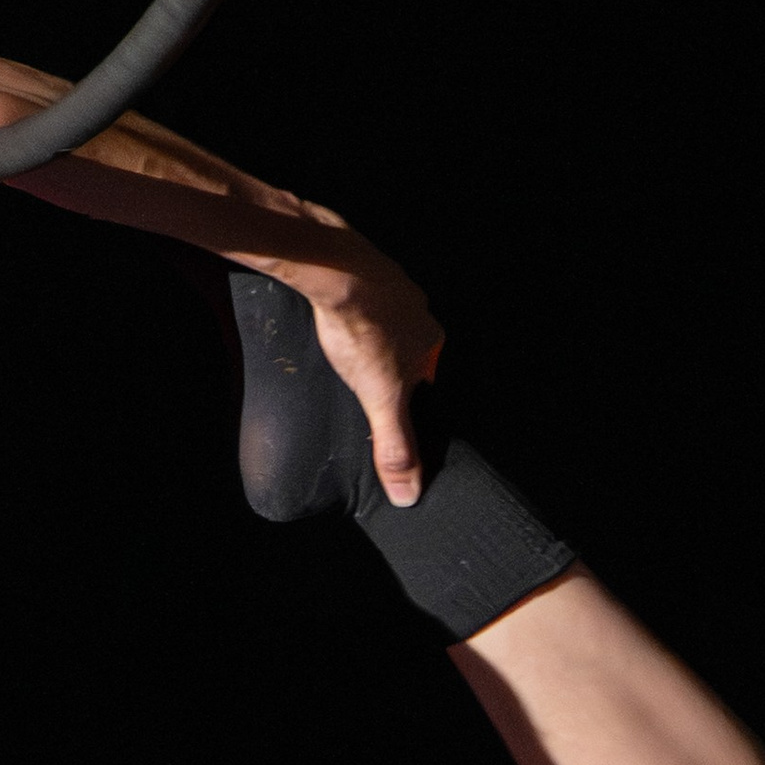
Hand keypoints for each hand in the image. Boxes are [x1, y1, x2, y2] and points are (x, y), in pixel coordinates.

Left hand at [228, 214, 442, 505]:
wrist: (334, 270)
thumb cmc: (362, 329)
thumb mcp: (381, 398)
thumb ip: (395, 446)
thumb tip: (409, 494)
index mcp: (432, 342)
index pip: (427, 382)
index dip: (408, 398)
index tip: (387, 407)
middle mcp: (421, 311)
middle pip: (406, 352)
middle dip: (385, 368)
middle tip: (360, 381)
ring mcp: (394, 286)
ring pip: (385, 324)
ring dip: (368, 339)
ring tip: (345, 352)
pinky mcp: (363, 270)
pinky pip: (361, 300)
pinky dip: (350, 314)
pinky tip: (332, 323)